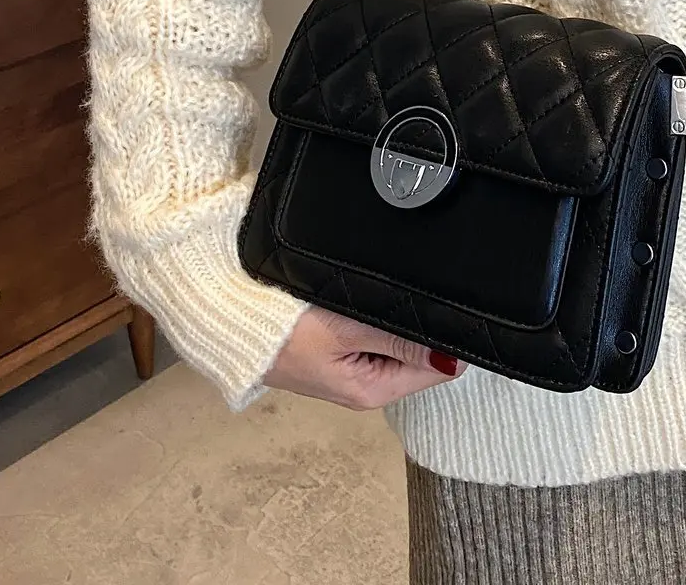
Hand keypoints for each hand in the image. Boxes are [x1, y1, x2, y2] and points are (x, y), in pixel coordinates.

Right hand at [263, 308, 464, 410]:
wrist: (232, 321)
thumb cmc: (283, 330)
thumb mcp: (347, 330)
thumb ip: (400, 340)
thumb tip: (453, 358)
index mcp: (374, 391)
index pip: (438, 369)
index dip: (448, 339)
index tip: (444, 307)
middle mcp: (368, 387)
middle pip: (421, 356)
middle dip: (421, 327)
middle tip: (404, 294)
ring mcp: (354, 370)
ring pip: (399, 342)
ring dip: (397, 321)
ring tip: (377, 296)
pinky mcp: (340, 353)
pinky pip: (376, 336)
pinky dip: (375, 318)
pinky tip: (362, 301)